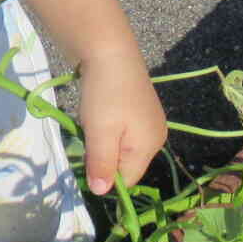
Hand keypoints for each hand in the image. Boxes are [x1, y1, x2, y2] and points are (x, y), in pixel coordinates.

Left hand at [77, 48, 167, 197]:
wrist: (108, 49)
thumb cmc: (105, 94)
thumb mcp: (100, 134)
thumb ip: (101, 165)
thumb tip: (101, 193)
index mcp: (151, 145)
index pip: (127, 179)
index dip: (105, 175)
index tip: (86, 157)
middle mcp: (155, 135)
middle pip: (124, 163)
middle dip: (102, 155)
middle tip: (90, 132)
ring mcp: (148, 120)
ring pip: (119, 146)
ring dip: (101, 139)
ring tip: (94, 117)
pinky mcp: (137, 107)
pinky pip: (119, 131)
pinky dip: (105, 126)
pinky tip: (99, 109)